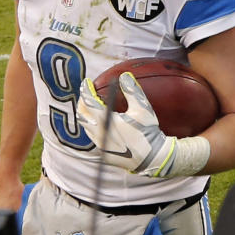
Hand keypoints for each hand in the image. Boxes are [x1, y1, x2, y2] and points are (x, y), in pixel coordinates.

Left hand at [76, 73, 208, 177]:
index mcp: (105, 121)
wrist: (152, 159)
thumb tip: (124, 75)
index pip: (88, 102)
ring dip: (87, 115)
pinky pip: (93, 137)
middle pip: (82, 115)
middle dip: (82, 102)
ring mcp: (100, 145)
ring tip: (93, 107)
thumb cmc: (148, 132)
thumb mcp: (143, 109)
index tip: (87, 81)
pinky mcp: (104, 153)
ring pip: (86, 127)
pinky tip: (103, 123)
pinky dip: (94, 126)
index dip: (86, 90)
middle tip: (88, 94)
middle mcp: (98, 134)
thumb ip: (132, 91)